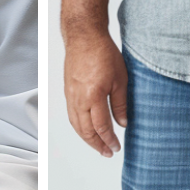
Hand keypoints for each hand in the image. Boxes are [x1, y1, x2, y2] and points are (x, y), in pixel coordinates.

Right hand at [63, 30, 128, 156]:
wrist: (84, 37)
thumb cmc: (103, 53)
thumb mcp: (120, 79)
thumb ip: (121, 104)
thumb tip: (122, 123)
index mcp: (94, 96)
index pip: (101, 127)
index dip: (109, 140)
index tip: (116, 147)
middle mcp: (79, 99)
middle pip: (86, 130)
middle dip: (97, 144)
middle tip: (107, 152)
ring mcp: (71, 96)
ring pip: (76, 125)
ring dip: (86, 138)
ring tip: (97, 145)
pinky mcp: (67, 92)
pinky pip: (71, 115)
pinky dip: (79, 127)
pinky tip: (86, 129)